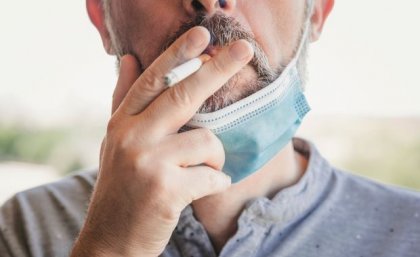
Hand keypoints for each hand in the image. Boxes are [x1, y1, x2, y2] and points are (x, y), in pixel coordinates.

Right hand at [70, 26, 253, 256]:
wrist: (111, 240)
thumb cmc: (121, 188)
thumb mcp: (116, 141)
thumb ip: (124, 99)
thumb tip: (130, 57)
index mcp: (123, 123)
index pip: (153, 81)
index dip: (177, 54)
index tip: (201, 35)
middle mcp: (132, 137)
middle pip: (183, 95)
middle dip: (218, 70)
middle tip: (245, 50)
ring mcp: (148, 163)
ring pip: (207, 142)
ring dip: (215, 160)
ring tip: (202, 172)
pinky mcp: (166, 190)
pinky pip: (212, 177)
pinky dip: (216, 183)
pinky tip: (202, 190)